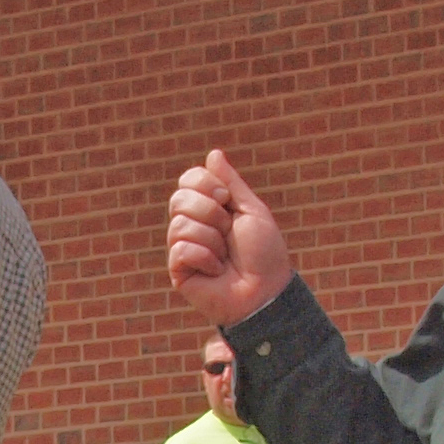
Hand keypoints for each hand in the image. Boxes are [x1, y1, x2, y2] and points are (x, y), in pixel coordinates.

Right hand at [165, 149, 296, 323]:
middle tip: (228, 230)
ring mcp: (182, 247)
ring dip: (212, 239)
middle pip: (179, 198)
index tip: (227, 200)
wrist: (265, 290)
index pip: (188, 179)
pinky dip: (206, 258)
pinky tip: (216, 270)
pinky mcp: (178, 270)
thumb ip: (231, 183)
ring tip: (225, 256)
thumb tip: (213, 154)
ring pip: (180, 225)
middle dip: (210, 212)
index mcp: (208, 207)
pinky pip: (181, 249)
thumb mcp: (251, 210)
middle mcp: (191, 224)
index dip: (205, 184)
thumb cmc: (264, 253)